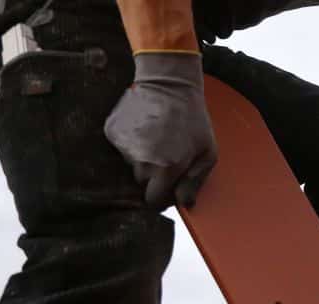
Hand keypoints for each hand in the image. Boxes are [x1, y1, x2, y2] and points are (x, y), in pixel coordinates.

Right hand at [104, 52, 216, 210]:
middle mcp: (141, 161)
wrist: (169, 84)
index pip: (153, 201)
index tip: (167, 189)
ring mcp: (123, 146)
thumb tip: (184, 205)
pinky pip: (120, 148)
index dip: (161, 198)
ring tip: (157, 139)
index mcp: (166, 169)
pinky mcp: (112, 132)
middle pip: (141, 184)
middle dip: (153, 177)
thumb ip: (195, 182)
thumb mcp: (207, 153)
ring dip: (142, 159)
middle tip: (166, 156)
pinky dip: (131, 143)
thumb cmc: (193, 120)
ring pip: (130, 166)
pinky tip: (144, 129)